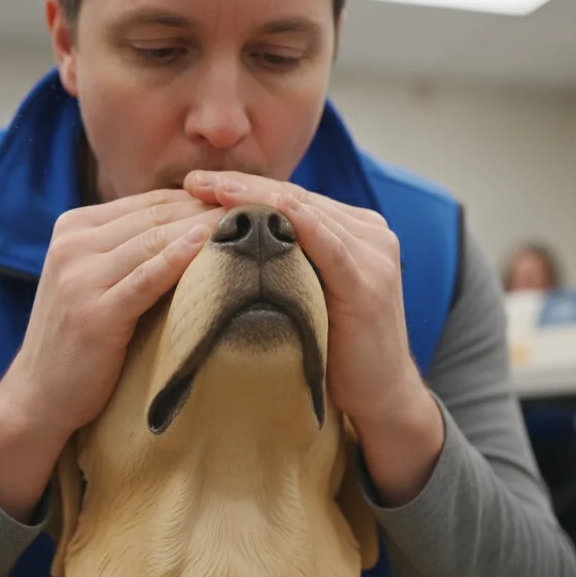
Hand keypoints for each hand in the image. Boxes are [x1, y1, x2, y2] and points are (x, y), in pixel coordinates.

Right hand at [0, 190, 224, 520]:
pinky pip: (145, 278)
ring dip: (205, 228)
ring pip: (154, 240)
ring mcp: (79, 275)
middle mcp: (73, 243)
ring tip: (250, 224)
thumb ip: (134, 253)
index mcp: (75, 227)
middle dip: (209, 209)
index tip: (247, 200)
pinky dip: (178, 260)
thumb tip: (202, 229)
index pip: (150, 202)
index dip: (200, 199)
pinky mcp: (93, 311)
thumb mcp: (101, 283)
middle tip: (262, 207)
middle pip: (155, 215)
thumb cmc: (82, 343)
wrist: (38, 398)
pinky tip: (209, 247)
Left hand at [185, 171, 443, 505]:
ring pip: (305, 210)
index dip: (245, 187)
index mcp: (354, 231)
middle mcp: (370, 233)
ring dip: (254, 197)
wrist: (381, 397)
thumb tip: (225, 244)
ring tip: (209, 190)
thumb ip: (285, 263)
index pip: (291, 198)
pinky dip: (289, 222)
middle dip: (242, 186)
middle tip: (194, 178)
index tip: (197, 183)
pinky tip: (256, 211)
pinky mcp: (369, 280)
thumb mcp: (307, 294)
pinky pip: (325, 242)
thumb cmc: (335, 352)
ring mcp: (374, 253)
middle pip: (295, 198)